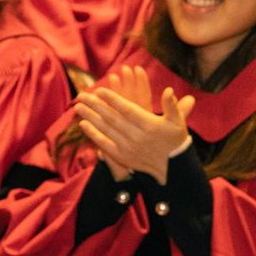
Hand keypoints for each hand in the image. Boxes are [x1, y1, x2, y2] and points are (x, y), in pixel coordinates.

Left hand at [74, 65, 194, 184]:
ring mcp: (128, 147)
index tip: (99, 90)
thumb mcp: (178, 121)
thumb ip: (172, 106)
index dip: (113, 99)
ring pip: (106, 129)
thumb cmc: (174, 139)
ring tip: (78, 106)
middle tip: (81, 95)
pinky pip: (104, 143)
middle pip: (112, 118)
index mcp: (150, 124)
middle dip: (95, 105)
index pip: (128, 109)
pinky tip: (83, 124)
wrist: (172, 166)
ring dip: (90, 117)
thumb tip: (168, 90)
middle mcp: (137, 136)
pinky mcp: (122, 156)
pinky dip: (93, 133)